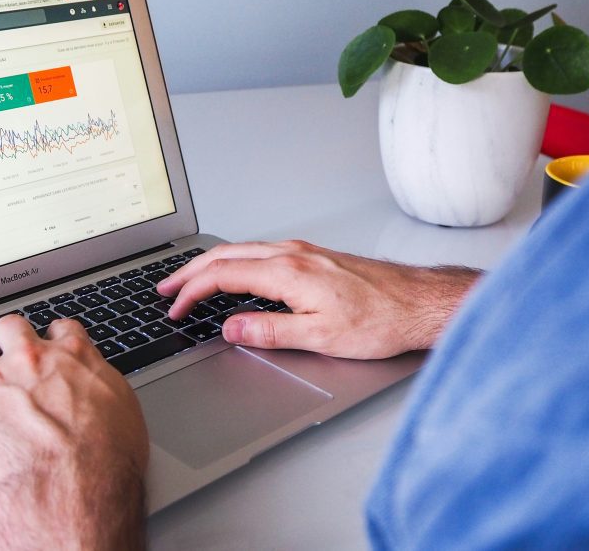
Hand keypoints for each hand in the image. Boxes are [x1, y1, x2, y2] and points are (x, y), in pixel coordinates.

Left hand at [0, 316, 147, 550]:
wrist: (73, 484)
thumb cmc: (105, 457)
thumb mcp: (123, 411)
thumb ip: (105, 388)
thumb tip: (102, 387)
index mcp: (73, 358)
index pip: (62, 330)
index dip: (53, 334)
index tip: (50, 340)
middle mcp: (31, 360)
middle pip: (10, 327)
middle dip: (5, 336)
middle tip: (3, 347)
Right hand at [158, 241, 480, 358]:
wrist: (422, 303)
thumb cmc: (381, 320)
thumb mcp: (320, 337)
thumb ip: (270, 331)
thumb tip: (231, 327)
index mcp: (288, 271)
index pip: (223, 275)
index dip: (192, 292)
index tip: (175, 309)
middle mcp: (293, 254)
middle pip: (226, 255)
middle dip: (190, 272)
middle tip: (166, 288)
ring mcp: (304, 252)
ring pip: (243, 250)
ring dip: (211, 264)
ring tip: (190, 281)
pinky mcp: (314, 256)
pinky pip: (261, 252)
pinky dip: (235, 261)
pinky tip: (235, 273)